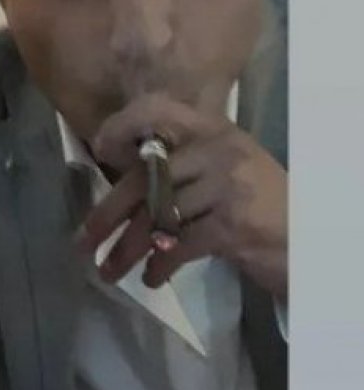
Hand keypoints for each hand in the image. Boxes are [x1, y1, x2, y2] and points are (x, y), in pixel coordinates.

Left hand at [81, 93, 287, 298]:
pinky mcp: (232, 223)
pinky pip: (179, 245)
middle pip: (146, 179)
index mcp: (212, 128)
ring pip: (157, 218)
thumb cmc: (258, 205)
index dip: (122, 127)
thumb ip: (180, 167)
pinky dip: (161, 266)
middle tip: (83, 243)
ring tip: (110, 272)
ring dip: (127, 251)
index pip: (157, 110)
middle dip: (108, 216)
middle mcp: (218, 148)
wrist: (307, 238)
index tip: (101, 152)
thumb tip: (118, 184)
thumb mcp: (223, 170)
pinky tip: (153, 278)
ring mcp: (227, 184)